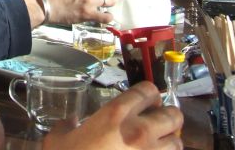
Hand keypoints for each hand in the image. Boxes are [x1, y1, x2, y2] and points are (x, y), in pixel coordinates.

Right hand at [42, 81, 182, 149]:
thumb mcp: (56, 140)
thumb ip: (66, 126)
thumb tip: (71, 123)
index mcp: (116, 114)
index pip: (147, 90)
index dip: (148, 93)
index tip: (145, 100)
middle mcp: (139, 131)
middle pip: (172, 114)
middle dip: (167, 116)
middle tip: (156, 121)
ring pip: (177, 142)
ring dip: (170, 141)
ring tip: (158, 145)